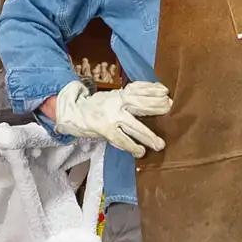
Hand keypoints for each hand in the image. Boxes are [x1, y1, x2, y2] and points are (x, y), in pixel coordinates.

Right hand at [49, 79, 173, 155]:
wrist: (72, 112)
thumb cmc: (97, 107)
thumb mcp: (113, 97)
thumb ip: (129, 98)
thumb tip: (153, 96)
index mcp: (120, 94)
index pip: (139, 89)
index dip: (152, 90)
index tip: (166, 92)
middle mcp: (116, 102)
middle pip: (140, 104)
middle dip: (156, 107)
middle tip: (170, 110)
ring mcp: (111, 116)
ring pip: (133, 126)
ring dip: (147, 135)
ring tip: (160, 144)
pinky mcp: (105, 129)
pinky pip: (121, 139)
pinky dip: (131, 146)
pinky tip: (140, 152)